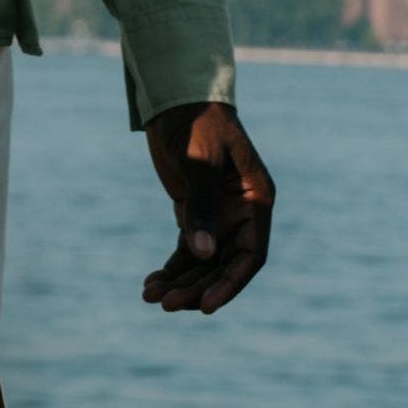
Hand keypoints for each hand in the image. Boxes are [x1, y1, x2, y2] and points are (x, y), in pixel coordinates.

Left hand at [142, 102, 274, 315]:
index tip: (206, 306)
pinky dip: (171, 269)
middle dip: (197, 288)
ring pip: (203, 263)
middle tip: (166, 304)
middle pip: (223, 266)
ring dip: (181, 283)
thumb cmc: (198, 124)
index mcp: (257, 201)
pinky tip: (151, 284)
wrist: (177, 100)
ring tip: (151, 296)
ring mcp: (219, 217)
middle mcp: (242, 214)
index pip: (250, 256)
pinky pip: (186, 251)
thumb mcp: (201, 163)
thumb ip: (202, 208)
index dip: (230, 284)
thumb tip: (203, 255)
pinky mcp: (194, 214)